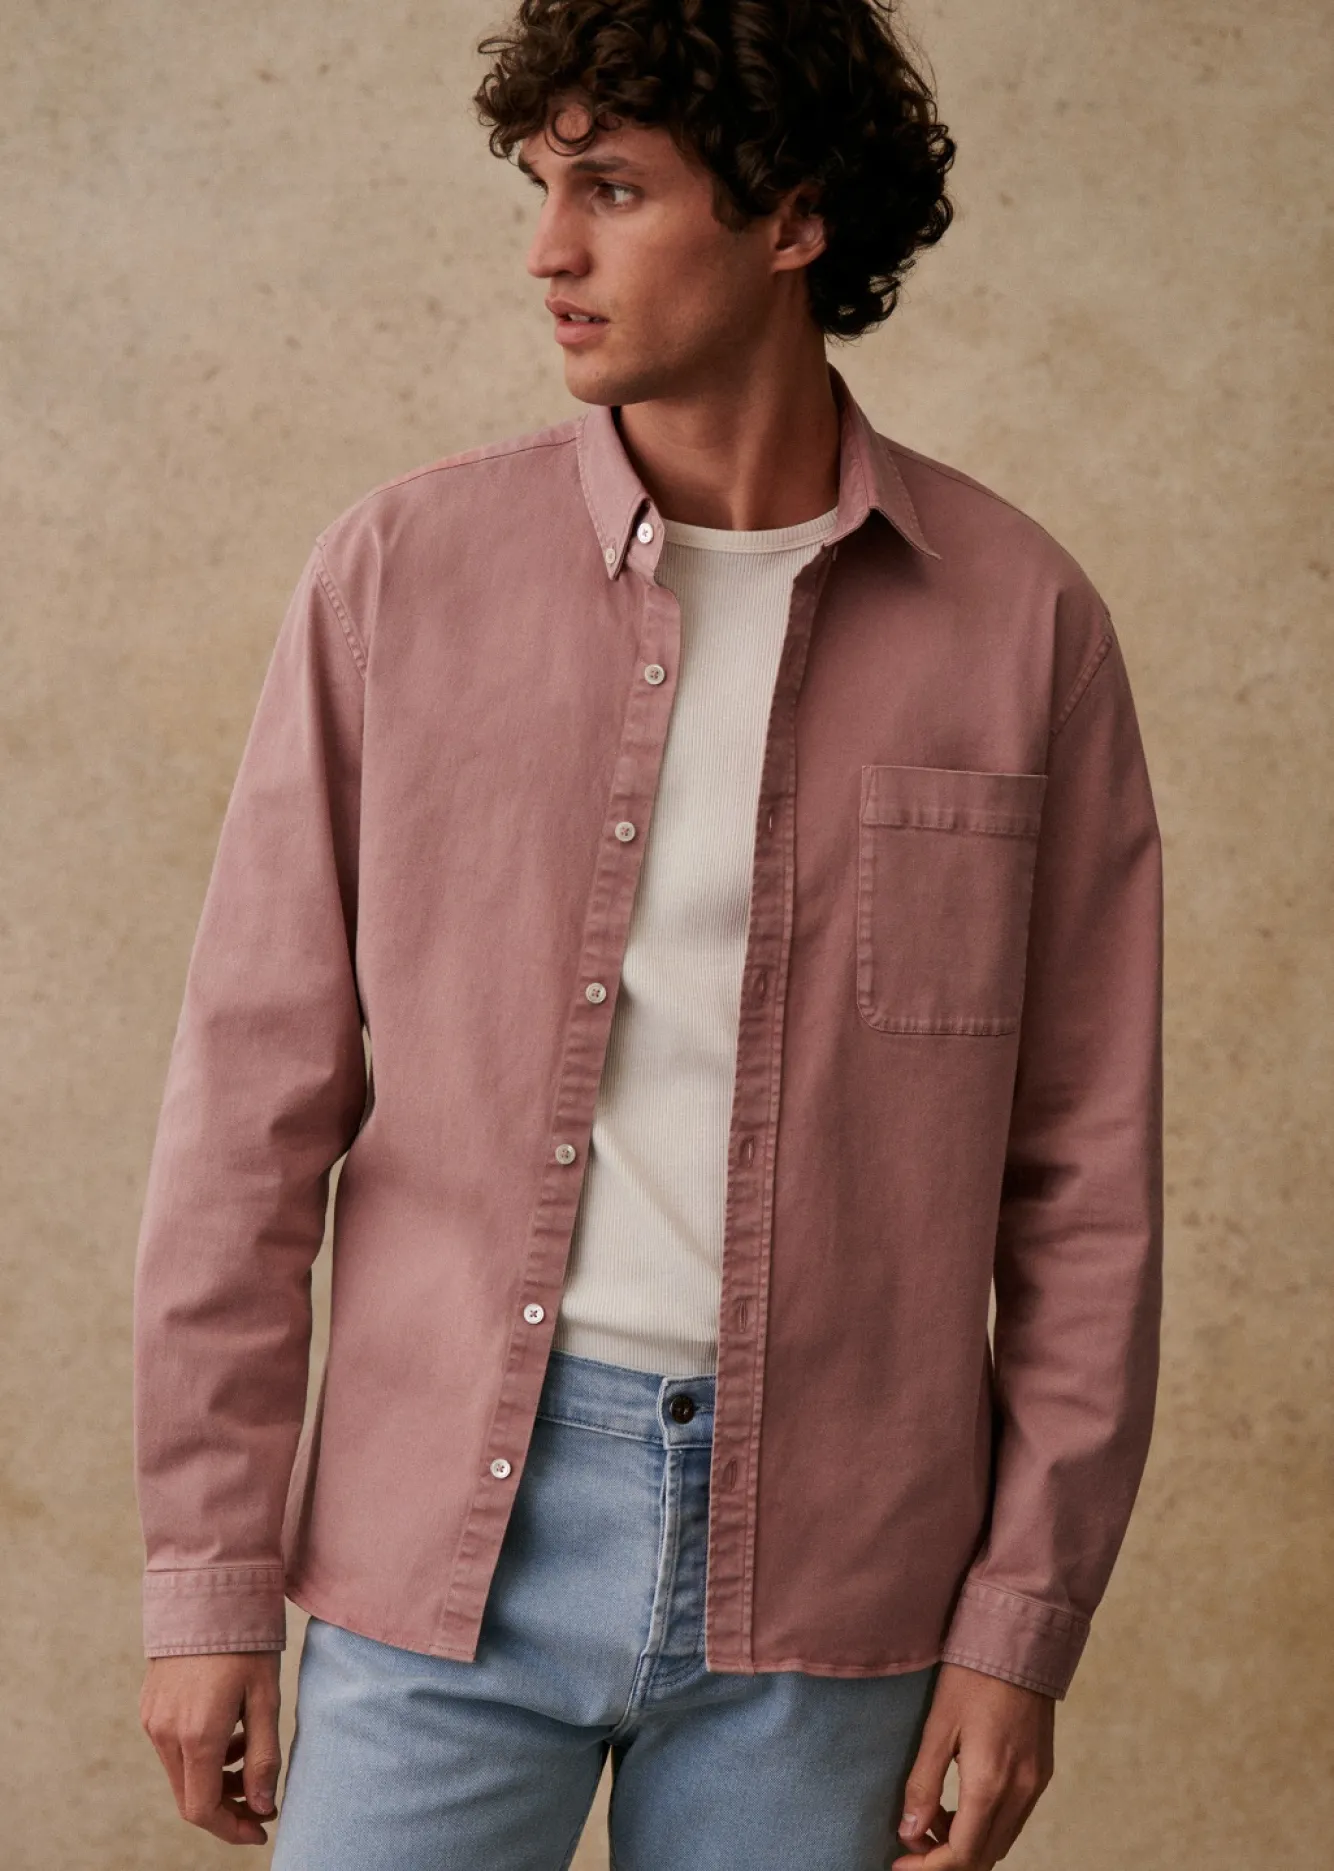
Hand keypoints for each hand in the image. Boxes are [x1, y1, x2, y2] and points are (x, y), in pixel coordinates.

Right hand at [140, 1651, 282, 1846]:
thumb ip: (264, 1756)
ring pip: (181, 1773)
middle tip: (262, 1797)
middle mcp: (166, 1733)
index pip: (203, 1810)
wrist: (206, 1591)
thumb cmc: (244, 1640)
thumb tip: (265, 1806)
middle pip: (190, 1796)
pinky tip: (227, 1727)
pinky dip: (200, 1753)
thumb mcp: (266, 1696)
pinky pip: (172, 1748)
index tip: (262, 1827)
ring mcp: (152, 1720)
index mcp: (197, 1735)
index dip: (232, 1828)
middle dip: (228, 1804)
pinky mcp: (149, 1707)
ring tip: (249, 1746)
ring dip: (216, 1776)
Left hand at [891, 1661, 1054, 1867]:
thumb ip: (923, 1782)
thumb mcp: (937, 1725)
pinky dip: (986, 1824)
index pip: (962, 1854)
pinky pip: (1014, 1818)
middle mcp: (1020, 1792)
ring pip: (1000, 1840)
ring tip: (931, 1817)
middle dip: (945, 1859)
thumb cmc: (972, 1676)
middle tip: (912, 1842)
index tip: (900, 1862)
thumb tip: (909, 1831)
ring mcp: (1035, 1783)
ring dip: (966, 1843)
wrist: (1019, 1642)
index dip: (928, 1868)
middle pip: (984, 1856)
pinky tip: (960, 1802)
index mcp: (990, 1783)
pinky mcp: (1041, 1772)